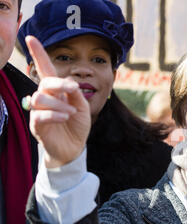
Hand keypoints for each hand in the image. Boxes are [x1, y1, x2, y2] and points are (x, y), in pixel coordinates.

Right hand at [26, 36, 90, 167]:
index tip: (30, 38)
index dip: (38, 54)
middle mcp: (45, 98)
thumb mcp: (82, 107)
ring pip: (40, 98)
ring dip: (59, 104)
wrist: (75, 147)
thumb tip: (69, 83)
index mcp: (56, 91)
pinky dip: (55, 115)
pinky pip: (40, 115)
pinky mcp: (36, 125)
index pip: (45, 70)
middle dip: (60, 84)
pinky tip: (65, 118)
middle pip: (44, 82)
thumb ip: (75, 95)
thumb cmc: (77, 125)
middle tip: (74, 90)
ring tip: (71, 113)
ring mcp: (38, 111)